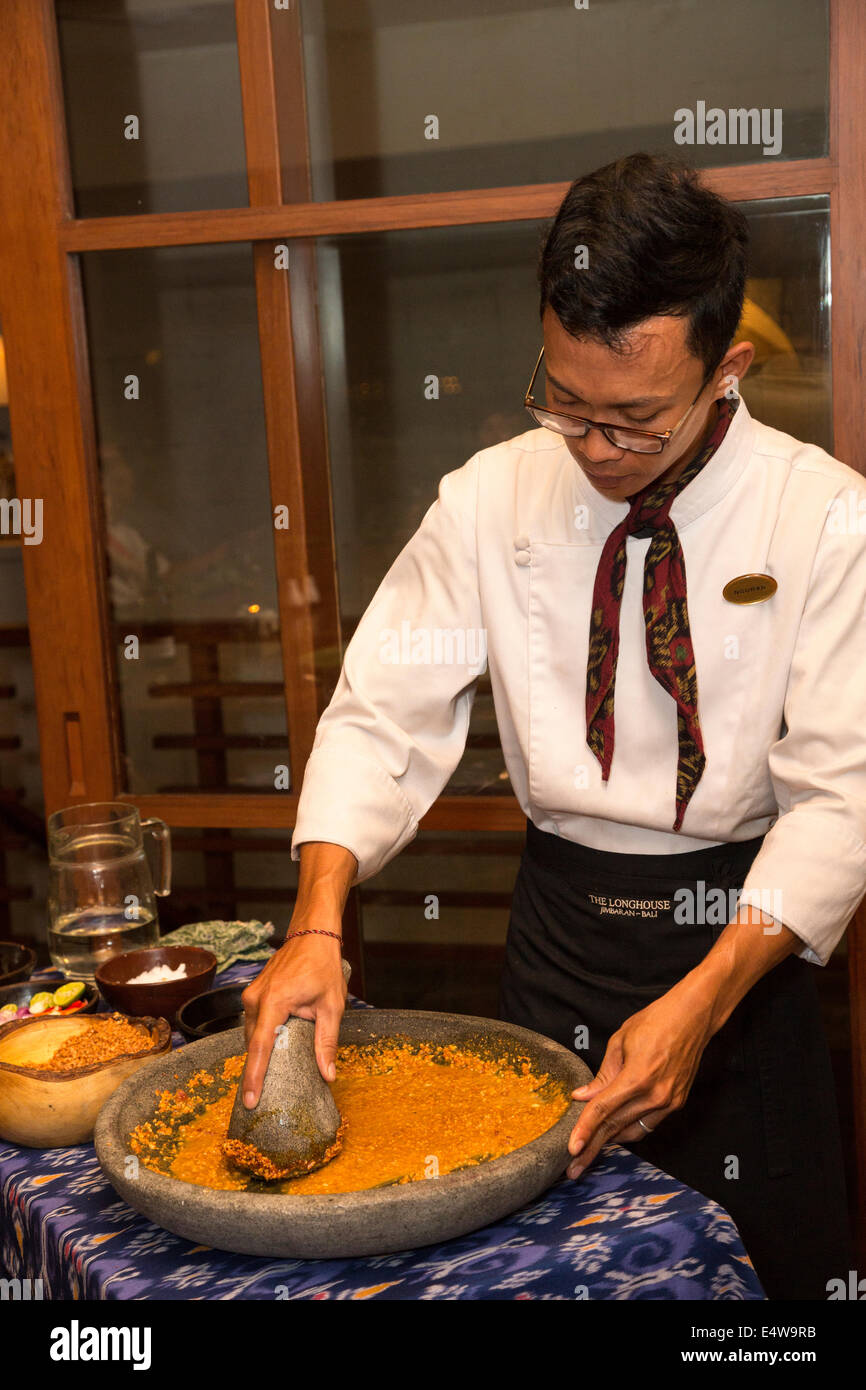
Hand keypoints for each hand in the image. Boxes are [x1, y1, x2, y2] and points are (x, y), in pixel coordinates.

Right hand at [239, 926, 346, 1107]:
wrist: (313, 934)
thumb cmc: (323, 965)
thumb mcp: (332, 1006)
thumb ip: (327, 1042)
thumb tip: (328, 1074)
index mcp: (274, 1001)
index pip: (260, 1048)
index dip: (255, 1077)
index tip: (251, 1101)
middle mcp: (256, 998)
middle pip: (253, 1044)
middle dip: (256, 1071)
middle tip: (262, 1099)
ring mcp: (251, 994)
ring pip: (251, 1034)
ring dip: (259, 1053)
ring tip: (267, 1079)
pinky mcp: (253, 993)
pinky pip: (254, 1022)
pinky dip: (261, 1037)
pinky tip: (271, 1050)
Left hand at [565, 977, 716, 1178]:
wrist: (693, 1016)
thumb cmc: (655, 1021)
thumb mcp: (620, 1042)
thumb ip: (602, 1075)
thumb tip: (583, 1097)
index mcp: (637, 1078)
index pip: (603, 1110)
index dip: (584, 1130)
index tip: (570, 1149)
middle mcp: (655, 1095)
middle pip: (615, 1128)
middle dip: (592, 1149)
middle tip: (574, 1168)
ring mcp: (669, 1102)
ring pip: (632, 1131)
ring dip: (610, 1142)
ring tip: (589, 1151)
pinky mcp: (677, 1102)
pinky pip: (648, 1124)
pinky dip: (629, 1129)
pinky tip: (614, 1132)